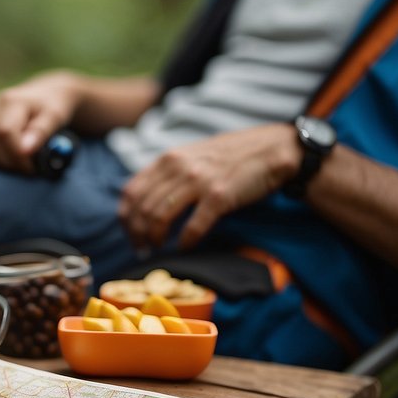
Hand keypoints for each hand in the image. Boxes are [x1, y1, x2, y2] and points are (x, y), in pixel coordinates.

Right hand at [0, 71, 82, 172]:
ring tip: (16, 166)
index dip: (17, 155)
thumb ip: (40, 131)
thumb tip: (25, 151)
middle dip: (8, 162)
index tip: (32, 168)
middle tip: (26, 170)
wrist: (46, 94)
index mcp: (12, 101)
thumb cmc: (53, 107)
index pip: (4, 131)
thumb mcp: (55, 116)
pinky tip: (3, 161)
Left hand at [118, 123, 301, 249]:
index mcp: (167, 159)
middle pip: (142, 209)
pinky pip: (192, 227)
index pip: (130, 192)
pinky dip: (185, 242)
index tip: (131, 234)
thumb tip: (145, 200)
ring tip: (159, 249)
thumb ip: (168, 173)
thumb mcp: (191, 156)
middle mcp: (178, 168)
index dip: (125, 218)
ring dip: (155, 239)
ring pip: (159, 218)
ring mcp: (198, 182)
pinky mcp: (219, 196)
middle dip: (137, 235)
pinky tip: (184, 247)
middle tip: (143, 249)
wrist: (271, 148)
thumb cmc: (231, 156)